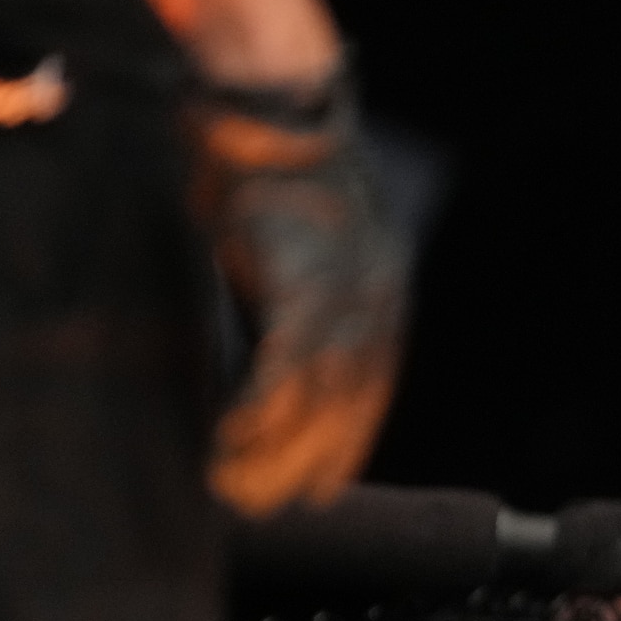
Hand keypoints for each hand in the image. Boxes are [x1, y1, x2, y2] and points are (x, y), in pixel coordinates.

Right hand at [185, 69, 407, 516]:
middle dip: (312, 462)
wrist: (273, 116)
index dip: (345, 445)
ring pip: (320, 398)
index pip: (372, 394)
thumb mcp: (300, 260)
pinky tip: (236, 438)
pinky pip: (287, 366)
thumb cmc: (275, 184)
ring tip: (240, 485)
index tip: (321, 486)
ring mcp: (346, 295)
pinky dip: (262, 409)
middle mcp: (378, 305)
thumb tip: (274, 377)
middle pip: (350, 406)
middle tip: (273, 504)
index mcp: (384, 301)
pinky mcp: (304, 283)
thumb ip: (299, 316)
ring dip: (279, 449)